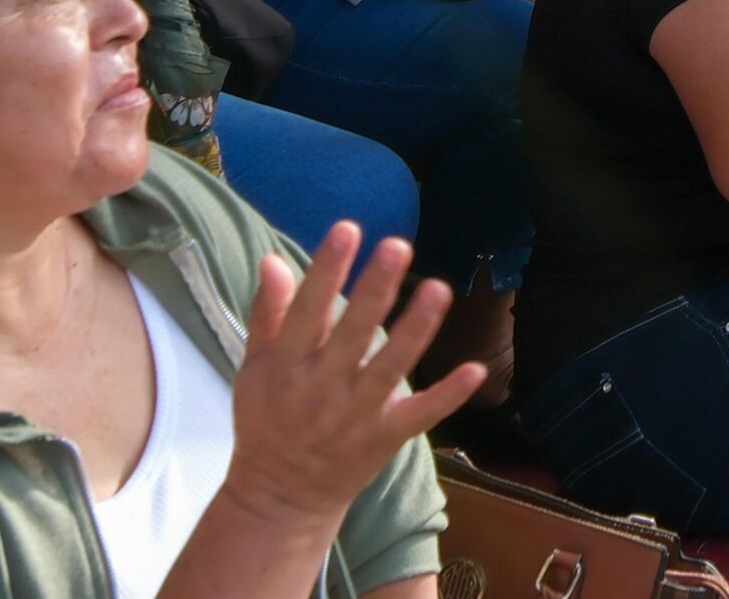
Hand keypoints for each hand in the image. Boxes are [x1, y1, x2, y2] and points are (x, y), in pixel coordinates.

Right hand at [217, 227, 485, 532]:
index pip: (306, 312)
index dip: (326, 270)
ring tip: (438, 290)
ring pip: (390, 370)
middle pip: (352, 335)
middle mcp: (321, 392)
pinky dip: (447, 396)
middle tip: (398, 246)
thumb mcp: (253, 369)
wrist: (281, 498)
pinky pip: (420, 416)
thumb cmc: (267, 421)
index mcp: (285, 369)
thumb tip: (274, 259)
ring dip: (416, 331)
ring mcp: (355, 418)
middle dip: (375, 290)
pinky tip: (475, 370)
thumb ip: (268, 314)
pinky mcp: (385, 439)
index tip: (347, 229)